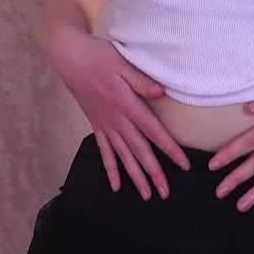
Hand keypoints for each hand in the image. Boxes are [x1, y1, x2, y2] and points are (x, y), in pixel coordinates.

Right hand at [47, 27, 190, 199]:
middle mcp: (117, 120)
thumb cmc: (100, 57)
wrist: (71, 59)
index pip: (154, 132)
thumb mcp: (123, 64)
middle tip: (165, 193)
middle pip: (139, 151)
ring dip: (135, 177)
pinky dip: (110, 169)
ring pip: (123, 157)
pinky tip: (116, 186)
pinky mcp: (96, 125)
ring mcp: (106, 125)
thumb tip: (162, 92)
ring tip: (146, 195)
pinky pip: (104, 152)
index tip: (183, 165)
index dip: (169, 149)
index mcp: (128, 105)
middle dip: (154, 173)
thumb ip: (142, 81)